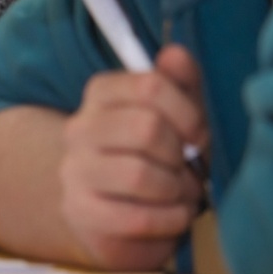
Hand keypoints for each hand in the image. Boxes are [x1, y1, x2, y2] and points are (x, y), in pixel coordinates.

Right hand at [59, 44, 209, 269]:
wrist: (113, 209)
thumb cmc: (156, 156)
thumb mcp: (175, 116)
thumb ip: (180, 83)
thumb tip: (175, 54)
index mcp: (101, 94)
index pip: (150, 86)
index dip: (188, 113)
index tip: (197, 135)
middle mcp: (79, 128)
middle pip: (147, 128)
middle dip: (180, 155)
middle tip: (184, 168)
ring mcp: (75, 171)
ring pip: (140, 175)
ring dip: (176, 190)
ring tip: (177, 193)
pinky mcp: (82, 214)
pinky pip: (138, 218)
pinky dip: (169, 220)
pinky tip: (170, 216)